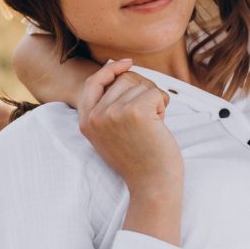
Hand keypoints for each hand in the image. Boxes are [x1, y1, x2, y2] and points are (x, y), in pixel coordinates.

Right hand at [78, 60, 183, 233]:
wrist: (152, 185)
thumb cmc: (139, 160)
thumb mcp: (112, 134)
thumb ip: (108, 108)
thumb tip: (122, 70)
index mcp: (86, 121)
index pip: (92, 82)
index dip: (110, 70)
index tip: (127, 63)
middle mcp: (96, 115)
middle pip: (123, 79)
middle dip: (143, 91)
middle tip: (150, 116)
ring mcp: (113, 113)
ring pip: (140, 84)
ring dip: (154, 99)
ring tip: (153, 124)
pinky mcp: (135, 111)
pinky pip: (155, 92)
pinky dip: (163, 105)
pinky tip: (160, 125)